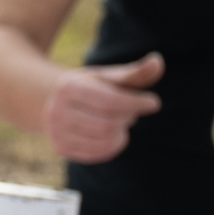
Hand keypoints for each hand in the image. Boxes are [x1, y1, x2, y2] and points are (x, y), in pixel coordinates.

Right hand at [43, 54, 162, 162]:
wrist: (59, 104)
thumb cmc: (92, 87)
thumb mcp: (110, 77)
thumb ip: (135, 72)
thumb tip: (157, 61)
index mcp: (68, 87)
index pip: (109, 101)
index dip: (136, 103)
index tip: (153, 103)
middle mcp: (56, 111)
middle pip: (108, 123)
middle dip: (128, 117)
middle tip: (132, 112)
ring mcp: (57, 132)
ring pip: (105, 141)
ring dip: (123, 133)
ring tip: (122, 122)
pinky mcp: (62, 149)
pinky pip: (99, 153)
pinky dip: (115, 145)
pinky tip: (115, 135)